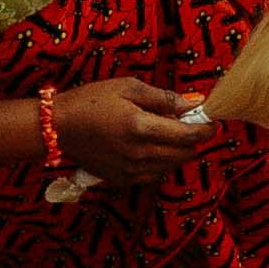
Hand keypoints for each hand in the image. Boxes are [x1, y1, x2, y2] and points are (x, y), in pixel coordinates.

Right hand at [50, 78, 222, 183]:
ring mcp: (131, 170)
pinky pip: (154, 174)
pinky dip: (161, 161)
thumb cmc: (91, 101)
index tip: (211, 120)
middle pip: (185, 154)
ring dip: (177, 150)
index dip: (206, 128)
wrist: (58, 126)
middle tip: (189, 123)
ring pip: (172, 165)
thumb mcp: (128, 88)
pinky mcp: (123, 179)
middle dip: (194, 139)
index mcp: (141, 128)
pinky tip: (149, 146)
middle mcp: (139, 154)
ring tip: (165, 132)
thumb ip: (163, 97)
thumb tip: (191, 104)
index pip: (189, 136)